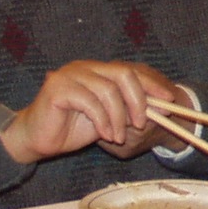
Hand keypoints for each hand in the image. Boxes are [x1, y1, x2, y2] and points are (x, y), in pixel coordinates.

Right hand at [0, 62, 188, 164]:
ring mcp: (70, 74)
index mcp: (97, 71)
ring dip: (118, 117)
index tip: (169, 100)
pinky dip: (102, 120)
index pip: (130, 70)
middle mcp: (85, 67)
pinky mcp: (58, 87)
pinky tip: (105, 135)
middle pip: (123, 74)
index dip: (152, 84)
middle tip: (142, 124)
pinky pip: (89, 101)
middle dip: (138, 100)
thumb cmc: (71, 130)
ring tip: (118, 137)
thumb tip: (162, 108)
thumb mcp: (109, 121)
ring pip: (108, 89)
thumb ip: (130, 112)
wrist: (38, 140)